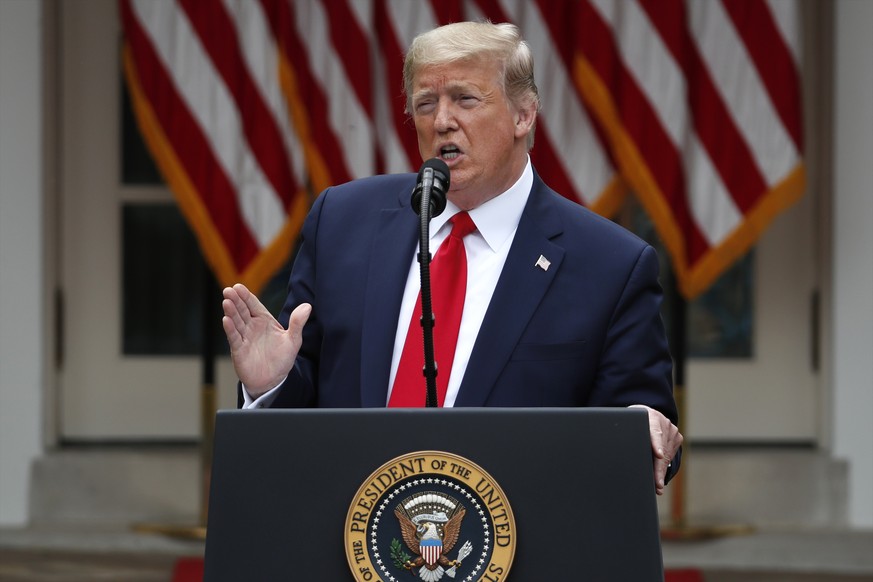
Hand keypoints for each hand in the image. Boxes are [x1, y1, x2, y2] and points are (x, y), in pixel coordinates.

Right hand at [221, 283, 311, 397]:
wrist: (273, 381)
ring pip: (237, 321)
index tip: (239, 286)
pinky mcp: (239, 350)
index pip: (254, 305)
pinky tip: (226, 320)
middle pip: (243, 310)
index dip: (246, 296)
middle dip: (236, 300)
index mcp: (265, 321)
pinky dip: (230, 329)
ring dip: (231, 312)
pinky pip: (234, 337)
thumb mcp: (293, 340)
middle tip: (229, 290)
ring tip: (226, 301)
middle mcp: (252, 327)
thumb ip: (298, 323)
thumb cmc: (282, 359)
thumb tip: (307, 306)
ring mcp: (245, 337)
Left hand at [630, 404, 682, 495]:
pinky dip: (664, 466)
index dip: (656, 444)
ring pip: (667, 454)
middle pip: (661, 448)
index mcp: (650, 417)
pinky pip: (671, 455)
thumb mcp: (629, 423)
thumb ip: (629, 434)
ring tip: (657, 484)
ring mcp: (672, 430)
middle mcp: (664, 423)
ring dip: (661, 470)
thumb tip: (618, 449)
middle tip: (657, 484)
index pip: (654, 431)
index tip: (659, 455)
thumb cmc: (634, 421)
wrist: (648, 414)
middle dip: (658, 468)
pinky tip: (660, 475)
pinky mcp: (677, 437)